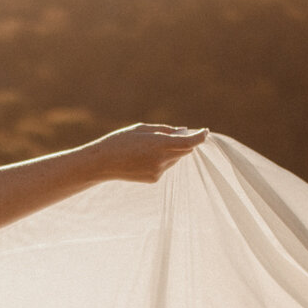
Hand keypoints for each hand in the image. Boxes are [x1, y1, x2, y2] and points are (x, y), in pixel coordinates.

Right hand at [90, 124, 207, 182]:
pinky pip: (165, 167)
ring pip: (175, 158)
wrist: (103, 163)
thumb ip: (165, 130)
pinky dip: (162, 160)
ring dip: (171, 151)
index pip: (189, 142)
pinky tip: (143, 158)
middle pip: (184, 150)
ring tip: (149, 146)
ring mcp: (158, 171)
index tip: (205, 131)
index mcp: (159, 144)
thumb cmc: (121, 141)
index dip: (200, 137)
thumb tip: (184, 131)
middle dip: (184, 142)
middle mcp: (162, 159)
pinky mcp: (154, 179)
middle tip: (175, 133)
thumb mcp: (142, 128)